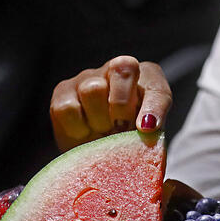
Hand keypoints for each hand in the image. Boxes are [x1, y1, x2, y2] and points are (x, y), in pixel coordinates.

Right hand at [50, 55, 172, 151]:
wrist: (101, 152)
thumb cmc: (130, 139)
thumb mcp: (149, 136)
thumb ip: (154, 130)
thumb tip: (148, 127)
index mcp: (147, 77)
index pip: (156, 85)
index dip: (153, 106)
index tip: (148, 129)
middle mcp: (116, 69)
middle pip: (123, 69)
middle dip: (123, 107)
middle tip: (122, 129)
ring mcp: (87, 78)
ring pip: (93, 89)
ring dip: (100, 119)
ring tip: (103, 133)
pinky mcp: (62, 92)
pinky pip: (67, 108)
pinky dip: (77, 127)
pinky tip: (85, 133)